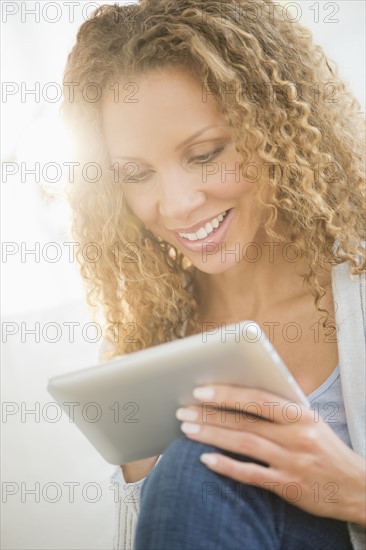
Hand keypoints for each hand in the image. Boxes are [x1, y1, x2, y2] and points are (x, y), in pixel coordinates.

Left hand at [175, 385, 365, 524]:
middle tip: (184, 411)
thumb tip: (247, 386)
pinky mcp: (288, 486)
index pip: (259, 399)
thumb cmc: (326, 448)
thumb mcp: (311, 419)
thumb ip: (282, 405)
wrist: (356, 487)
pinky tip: (206, 460)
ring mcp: (292, 462)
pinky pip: (251, 475)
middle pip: (245, 422)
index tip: (202, 390)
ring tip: (187, 429)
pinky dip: (227, 467)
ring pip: (245, 445)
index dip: (228, 394)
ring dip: (212, 436)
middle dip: (211, 415)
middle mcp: (296, 436)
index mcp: (301, 414)